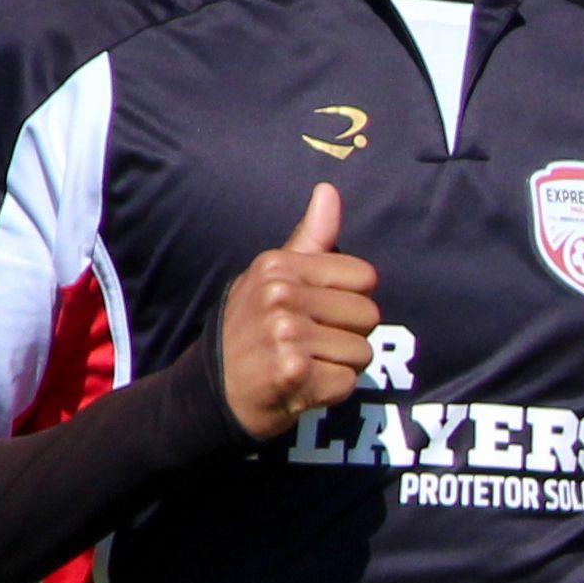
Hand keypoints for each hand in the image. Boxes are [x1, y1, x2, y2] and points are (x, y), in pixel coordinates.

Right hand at [220, 181, 381, 439]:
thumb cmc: (251, 329)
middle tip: (310, 345)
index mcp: (278, 266)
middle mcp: (280, 295)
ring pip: (363, 352)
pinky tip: (301, 386)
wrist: (214, 392)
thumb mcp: (271, 277)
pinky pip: (348, 382)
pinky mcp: (294, 373)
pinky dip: (330, 391)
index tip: (318, 312)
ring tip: (304, 364)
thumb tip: (329, 190)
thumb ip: (310, 238)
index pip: (365, 277)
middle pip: (369, 316)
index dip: (349, 300)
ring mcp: (286, 334)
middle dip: (348, 336)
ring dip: (340, 366)